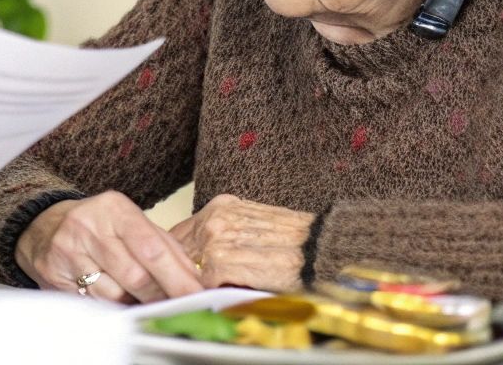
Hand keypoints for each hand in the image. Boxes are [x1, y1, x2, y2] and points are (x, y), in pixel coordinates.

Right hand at [15, 190, 202, 302]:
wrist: (45, 227)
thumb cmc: (98, 226)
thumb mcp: (131, 223)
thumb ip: (164, 246)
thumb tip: (194, 278)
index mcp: (114, 208)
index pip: (152, 247)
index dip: (177, 276)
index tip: (195, 295)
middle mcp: (88, 226)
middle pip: (136, 276)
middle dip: (160, 296)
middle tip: (175, 305)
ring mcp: (68, 252)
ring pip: (115, 294)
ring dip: (135, 302)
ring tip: (139, 297)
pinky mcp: (53, 275)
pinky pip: (94, 302)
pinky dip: (112, 306)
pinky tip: (115, 297)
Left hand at [167, 193, 314, 291]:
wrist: (325, 249)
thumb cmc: (295, 243)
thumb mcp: (253, 228)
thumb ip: (225, 237)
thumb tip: (199, 259)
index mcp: (220, 207)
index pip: (180, 234)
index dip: (178, 256)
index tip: (182, 270)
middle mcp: (213, 219)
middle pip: (178, 251)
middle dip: (182, 270)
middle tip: (191, 286)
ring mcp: (215, 239)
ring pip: (188, 268)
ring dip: (195, 282)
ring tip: (209, 293)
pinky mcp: (221, 262)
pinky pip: (202, 282)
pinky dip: (210, 292)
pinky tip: (224, 296)